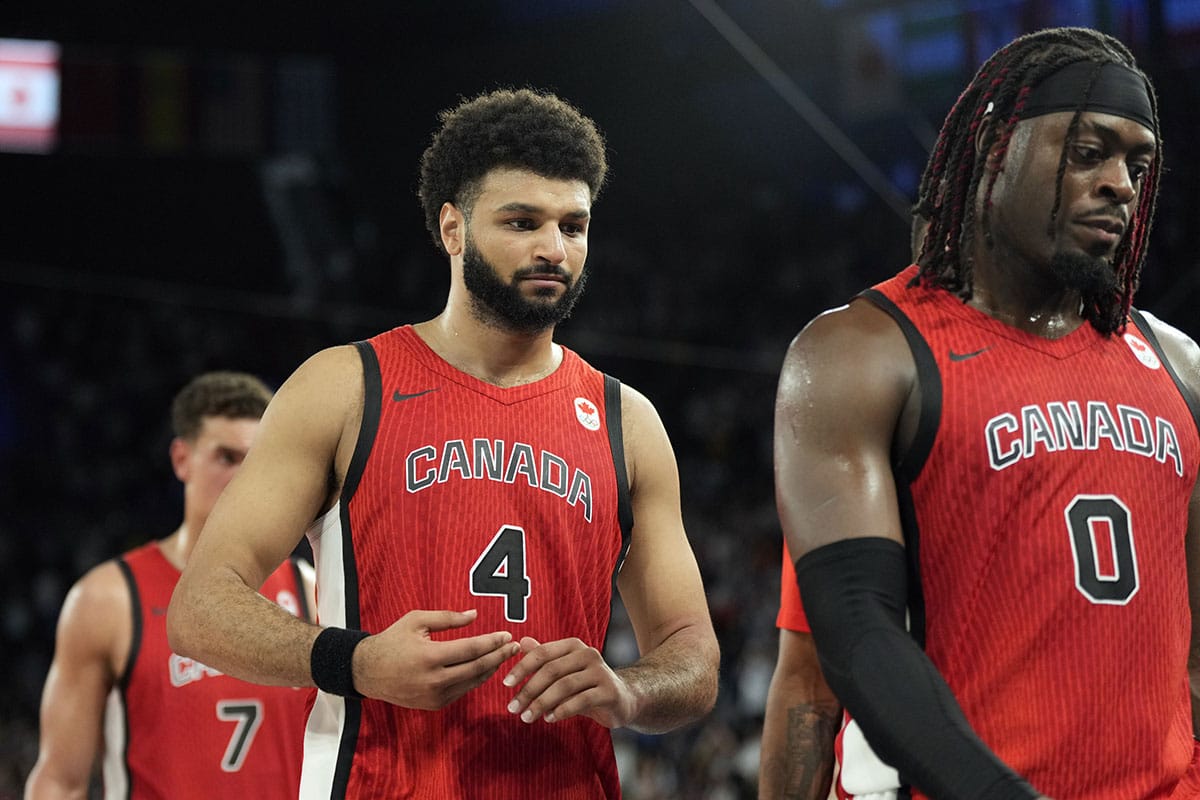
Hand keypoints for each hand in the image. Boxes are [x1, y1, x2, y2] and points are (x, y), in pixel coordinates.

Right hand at [352, 609, 519, 708]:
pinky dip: (476, 679)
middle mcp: (434, 680)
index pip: (471, 650)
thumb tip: (474, 615)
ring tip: (504, 655)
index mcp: (429, 656)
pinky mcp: (435, 704)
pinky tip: (485, 667)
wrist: (368, 671)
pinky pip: (462, 690)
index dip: (493, 642)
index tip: (507, 636)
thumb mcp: (416, 620)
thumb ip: (447, 618)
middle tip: (514, 647)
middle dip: (499, 656)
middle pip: (478, 668)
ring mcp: (435, 696)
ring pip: (473, 682)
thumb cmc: (393, 640)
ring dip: (491, 668)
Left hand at [502, 636, 637, 727]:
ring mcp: (600, 672)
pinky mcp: (609, 691)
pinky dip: (561, 710)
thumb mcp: (564, 671)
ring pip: (564, 686)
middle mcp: (588, 654)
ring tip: (527, 717)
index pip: (543, 653)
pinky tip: (549, 719)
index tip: (505, 684)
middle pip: (551, 670)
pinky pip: (580, 701)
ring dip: (541, 703)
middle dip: (528, 690)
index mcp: (574, 646)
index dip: (522, 667)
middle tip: (512, 707)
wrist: (623, 699)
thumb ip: (544, 658)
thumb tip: (521, 642)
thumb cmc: (587, 685)